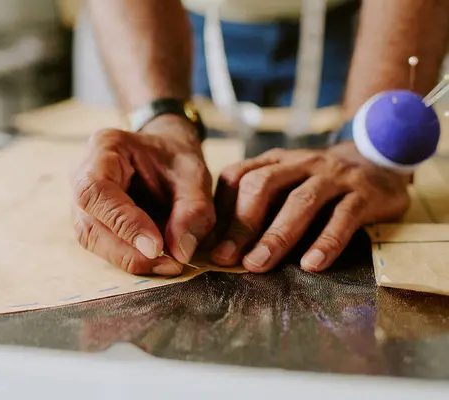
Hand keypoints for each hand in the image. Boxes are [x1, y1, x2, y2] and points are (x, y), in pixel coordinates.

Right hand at [71, 115, 214, 275]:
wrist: (164, 152)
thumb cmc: (175, 156)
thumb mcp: (194, 174)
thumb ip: (193, 209)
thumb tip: (181, 252)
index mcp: (104, 148)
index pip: (97, 190)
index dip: (124, 223)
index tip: (157, 246)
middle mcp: (81, 174)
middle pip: (89, 223)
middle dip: (128, 250)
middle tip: (170, 263)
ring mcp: (80, 200)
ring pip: (92, 239)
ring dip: (129, 258)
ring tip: (167, 263)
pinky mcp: (89, 220)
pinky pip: (102, 245)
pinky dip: (129, 256)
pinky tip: (156, 259)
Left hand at [210, 143, 410, 271]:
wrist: (380, 159)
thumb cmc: (320, 183)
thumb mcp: (286, 182)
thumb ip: (259, 204)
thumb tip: (222, 244)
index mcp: (275, 161)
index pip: (237, 176)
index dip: (219, 209)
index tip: (208, 243)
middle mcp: (300, 163)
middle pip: (262, 185)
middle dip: (241, 223)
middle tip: (227, 258)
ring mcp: (333, 176)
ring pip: (301, 201)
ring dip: (276, 236)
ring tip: (258, 264)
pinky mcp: (364, 193)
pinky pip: (343, 216)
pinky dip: (326, 241)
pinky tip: (311, 264)